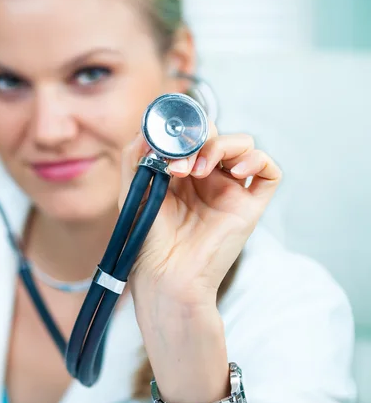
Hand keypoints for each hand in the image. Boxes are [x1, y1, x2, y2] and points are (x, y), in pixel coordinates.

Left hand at [120, 121, 281, 308]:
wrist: (165, 273)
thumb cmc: (148, 238)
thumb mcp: (133, 188)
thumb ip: (135, 155)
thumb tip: (148, 128)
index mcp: (181, 171)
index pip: (192, 133)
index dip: (183, 129)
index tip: (166, 137)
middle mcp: (207, 177)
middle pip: (216, 134)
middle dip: (197, 139)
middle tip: (178, 163)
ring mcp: (229, 189)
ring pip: (242, 145)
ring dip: (220, 146)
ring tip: (198, 170)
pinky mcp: (249, 205)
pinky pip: (269, 172)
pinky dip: (257, 160)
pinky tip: (235, 171)